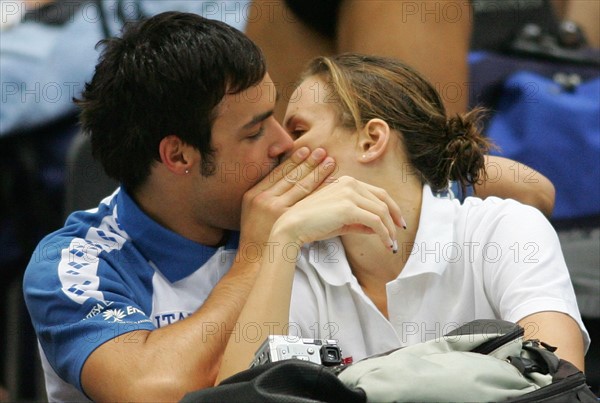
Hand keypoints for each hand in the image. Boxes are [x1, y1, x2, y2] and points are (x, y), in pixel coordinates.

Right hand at [240, 147, 335, 245]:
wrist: (254, 260)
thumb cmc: (257, 237)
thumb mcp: (254, 211)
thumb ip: (268, 196)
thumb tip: (288, 183)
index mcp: (255, 194)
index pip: (277, 173)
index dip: (293, 160)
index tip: (306, 149)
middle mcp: (265, 199)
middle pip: (291, 177)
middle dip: (309, 162)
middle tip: (323, 151)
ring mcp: (276, 210)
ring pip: (300, 187)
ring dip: (317, 173)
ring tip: (330, 163)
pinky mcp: (287, 221)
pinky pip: (308, 203)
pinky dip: (321, 191)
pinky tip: (332, 184)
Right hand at [272, 176, 403, 250]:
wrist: (293, 226)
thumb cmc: (312, 224)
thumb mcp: (340, 221)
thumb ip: (359, 222)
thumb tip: (378, 228)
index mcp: (347, 182)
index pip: (378, 193)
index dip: (392, 207)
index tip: (397, 222)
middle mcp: (350, 183)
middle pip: (383, 200)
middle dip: (395, 218)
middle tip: (399, 232)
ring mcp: (349, 194)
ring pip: (381, 212)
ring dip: (390, 230)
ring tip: (391, 245)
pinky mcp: (348, 208)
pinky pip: (375, 222)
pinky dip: (384, 234)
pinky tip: (385, 244)